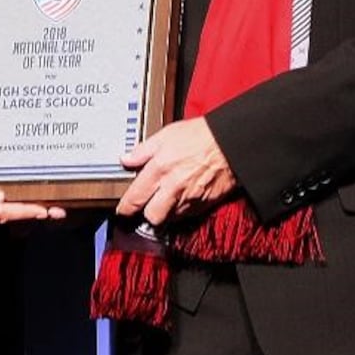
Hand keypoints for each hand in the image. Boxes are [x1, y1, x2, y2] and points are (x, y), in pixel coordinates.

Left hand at [116, 118, 236, 226]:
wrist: (231, 143)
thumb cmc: (201, 136)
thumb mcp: (166, 135)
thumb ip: (143, 150)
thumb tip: (126, 159)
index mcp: (159, 169)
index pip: (134, 199)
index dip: (125, 208)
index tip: (123, 209)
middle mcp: (172, 187)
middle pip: (151, 216)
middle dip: (147, 213)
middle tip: (147, 205)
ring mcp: (189, 198)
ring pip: (170, 219)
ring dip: (165, 213)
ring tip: (166, 201)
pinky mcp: (204, 204)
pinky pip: (187, 215)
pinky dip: (182, 211)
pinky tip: (183, 198)